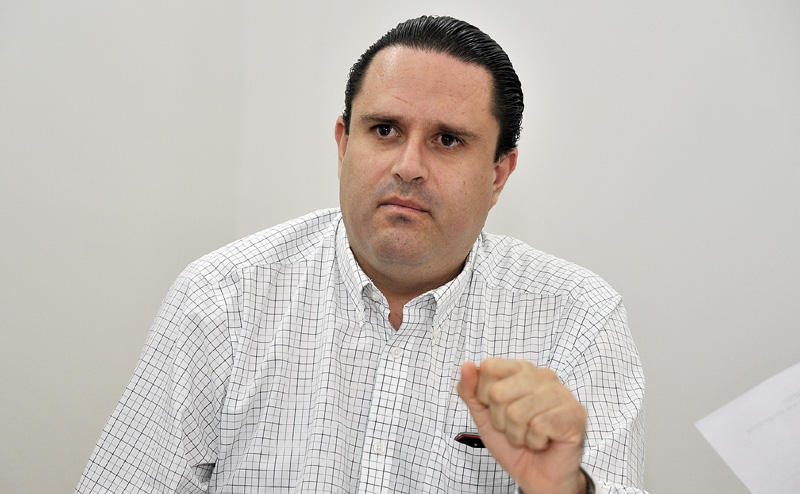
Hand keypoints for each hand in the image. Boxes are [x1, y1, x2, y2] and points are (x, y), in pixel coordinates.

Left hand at [456, 358, 586, 493]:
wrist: (538, 475)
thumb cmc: (514, 443)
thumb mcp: (483, 415)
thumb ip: (470, 390)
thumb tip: (466, 365)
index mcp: (521, 369)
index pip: (489, 368)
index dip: (484, 396)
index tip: (497, 411)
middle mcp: (543, 376)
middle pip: (499, 392)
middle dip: (500, 420)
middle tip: (515, 428)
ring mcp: (561, 394)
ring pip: (517, 412)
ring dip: (517, 434)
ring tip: (529, 436)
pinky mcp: (574, 414)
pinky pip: (539, 426)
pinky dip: (535, 442)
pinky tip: (544, 441)